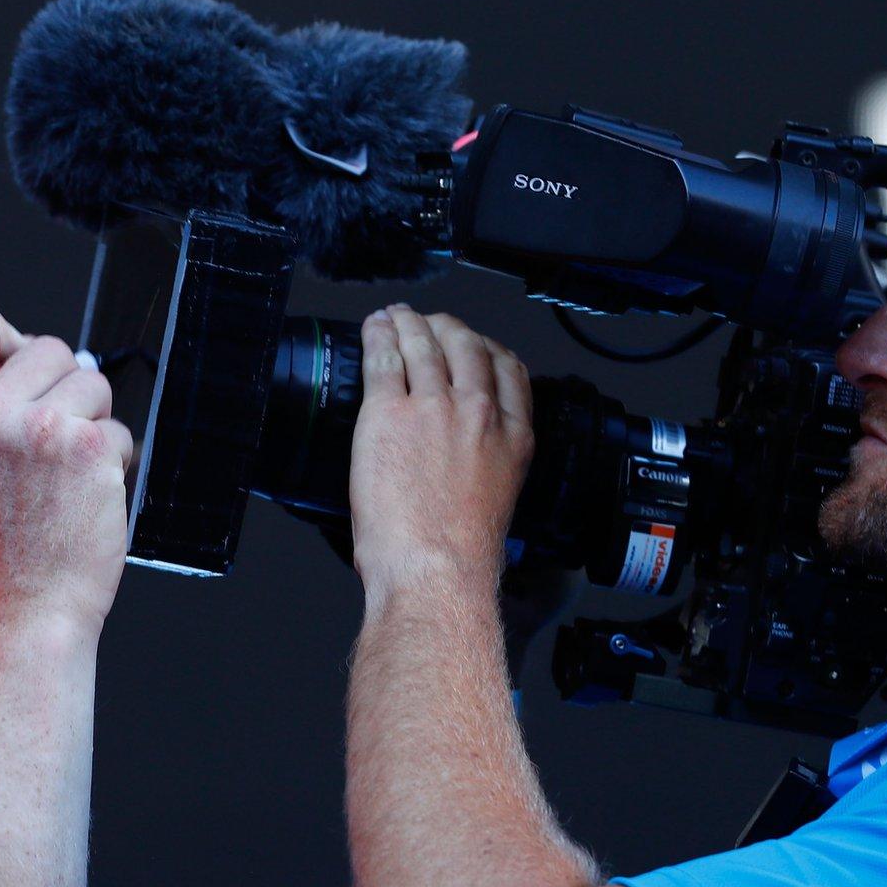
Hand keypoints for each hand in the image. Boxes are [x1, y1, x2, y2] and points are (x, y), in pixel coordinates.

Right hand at [0, 304, 133, 631]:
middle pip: (48, 347)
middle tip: (50, 442)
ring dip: (91, 422)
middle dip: (62, 388)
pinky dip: (114, 459)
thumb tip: (25, 355)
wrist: (25, 610)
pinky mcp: (89, 447)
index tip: (18, 371)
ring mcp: (40, 427)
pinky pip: (119, 427)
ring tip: (65, 473)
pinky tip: (86, 495)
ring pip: (92, 383)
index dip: (7, 340)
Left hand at [349, 305, 532, 596]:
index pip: (509, 370)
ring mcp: (434, 409)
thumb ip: (487, 466)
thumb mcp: (498, 500)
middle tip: (430, 323)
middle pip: (466, 347)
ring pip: (424, 346)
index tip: (475, 342)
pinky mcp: (388, 414)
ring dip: (409, 324)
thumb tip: (463, 462)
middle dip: (447, 327)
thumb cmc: (460, 554)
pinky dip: (378, 336)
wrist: (436, 569)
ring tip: (396, 316)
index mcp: (512, 437)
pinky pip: (383, 360)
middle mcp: (478, 414)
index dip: (489, 346)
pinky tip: (374, 328)